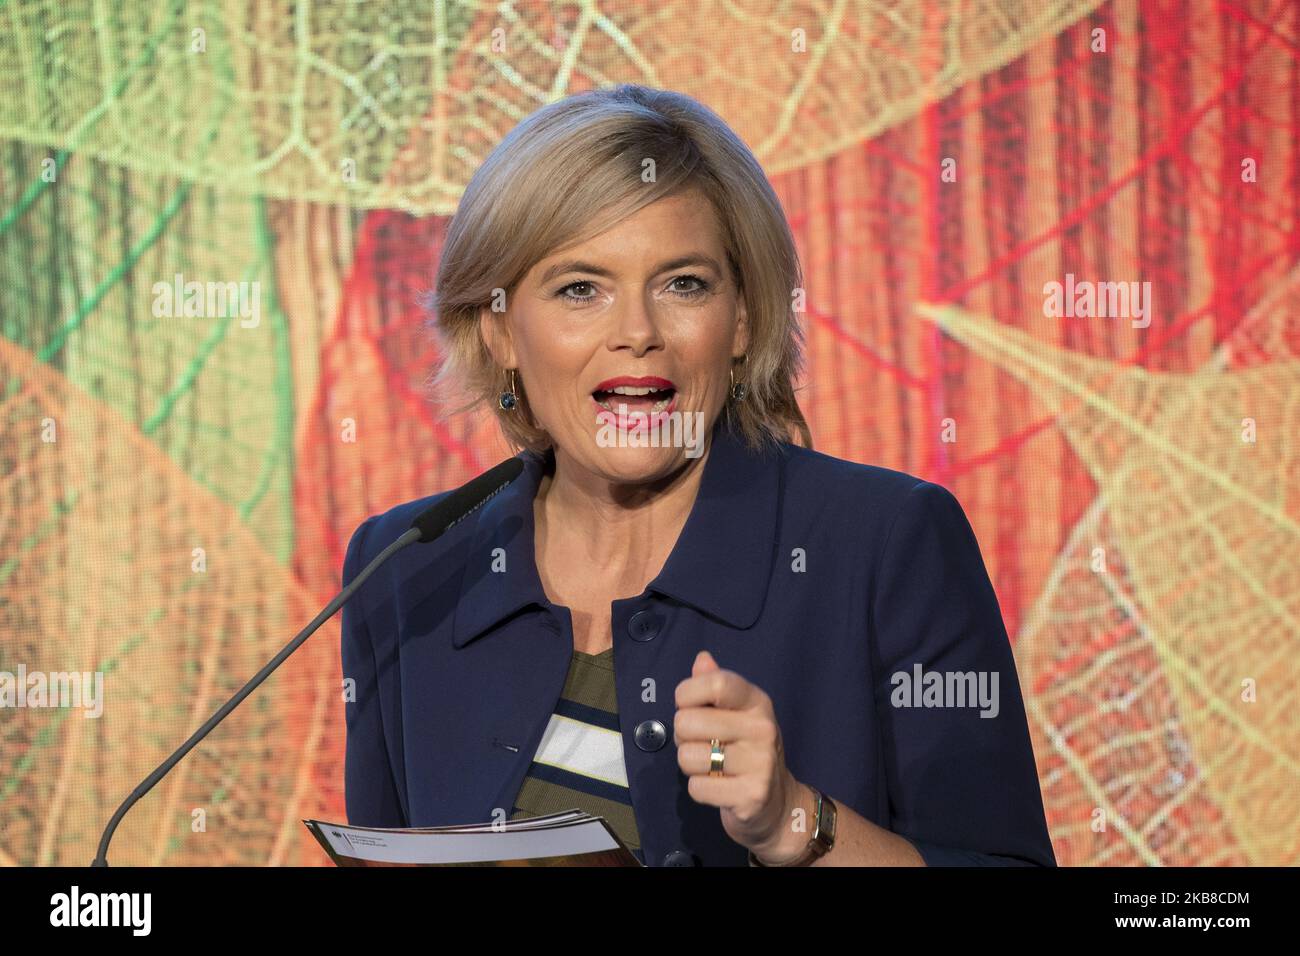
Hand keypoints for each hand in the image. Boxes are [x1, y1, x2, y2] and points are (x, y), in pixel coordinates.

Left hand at [673, 650, 810, 861]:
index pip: (715, 682)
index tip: (688, 706)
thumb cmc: (746, 751)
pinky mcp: (751, 795)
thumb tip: (702, 659)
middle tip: (700, 744)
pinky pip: (697, 788)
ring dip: (690, 765)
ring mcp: (759, 762)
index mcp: (756, 702)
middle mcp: (762, 728)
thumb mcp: (736, 713)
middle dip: (682, 736)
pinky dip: (700, 790)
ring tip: (710, 766)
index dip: (686, 694)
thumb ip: (715, 684)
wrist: (778, 804)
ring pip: (687, 757)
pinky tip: (719, 787)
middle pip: (687, 721)